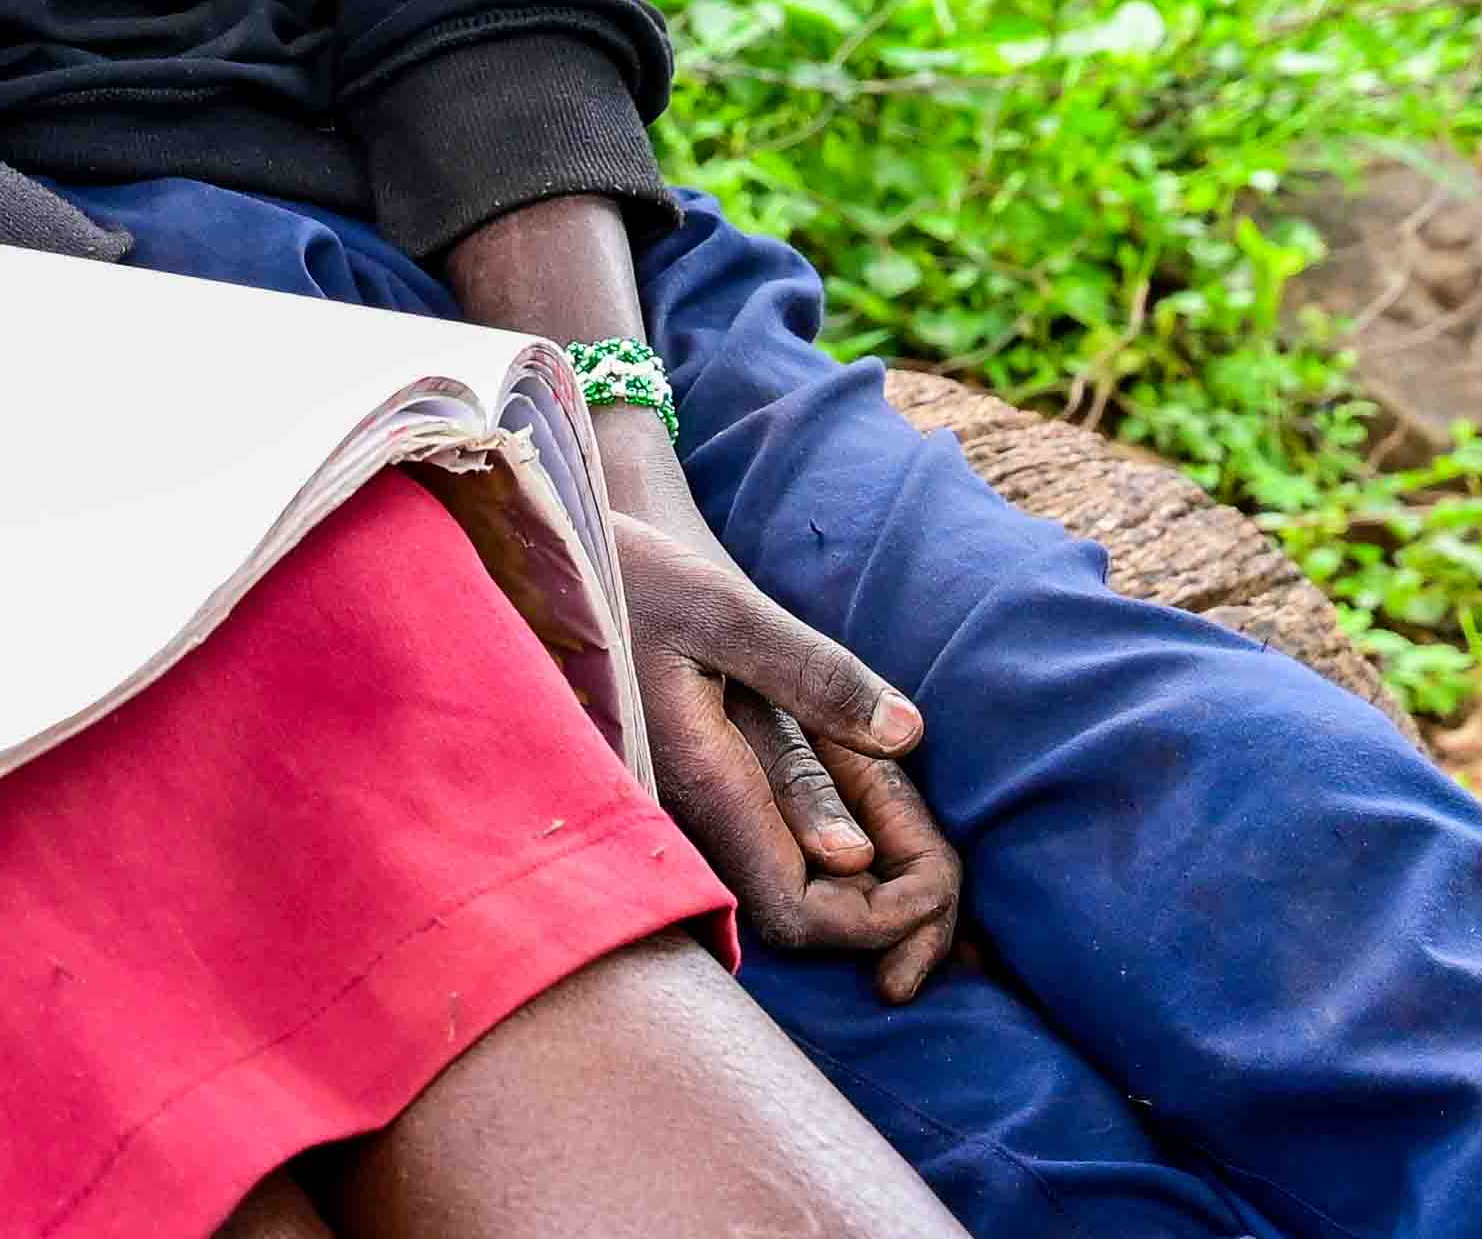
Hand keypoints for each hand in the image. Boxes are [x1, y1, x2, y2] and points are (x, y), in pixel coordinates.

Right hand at [594, 413, 962, 994]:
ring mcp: (691, 808)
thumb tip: (908, 735)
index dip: (883, 917)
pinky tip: (869, 804)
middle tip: (948, 872)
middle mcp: (694, 818)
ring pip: (791, 884)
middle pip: (804, 920)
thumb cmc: (620, 574)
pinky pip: (774, 842)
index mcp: (703, 786)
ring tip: (920, 841)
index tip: (941, 878)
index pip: (804, 916)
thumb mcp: (719, 606)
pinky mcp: (696, 782)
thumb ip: (812, 670)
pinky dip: (836, 836)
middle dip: (888, 911)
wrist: (534, 562)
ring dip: (869, 877)